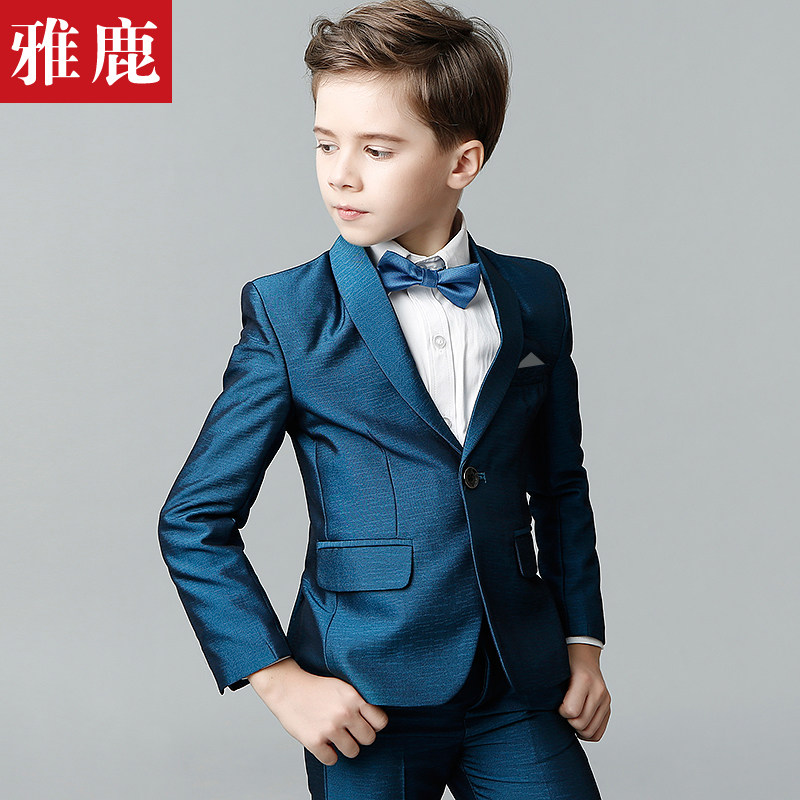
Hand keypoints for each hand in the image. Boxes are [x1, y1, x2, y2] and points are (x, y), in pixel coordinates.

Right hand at [246, 658, 388, 764]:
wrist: (287, 688)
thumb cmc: (315, 687)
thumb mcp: (342, 686)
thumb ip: (358, 701)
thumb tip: (376, 721)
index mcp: (353, 697)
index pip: (380, 721)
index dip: (374, 724)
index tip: (366, 723)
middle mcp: (344, 713)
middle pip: (369, 739)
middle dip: (360, 736)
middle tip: (349, 731)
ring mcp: (330, 728)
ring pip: (353, 751)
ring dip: (345, 746)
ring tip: (336, 736)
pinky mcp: (315, 741)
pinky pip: (332, 759)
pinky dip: (328, 754)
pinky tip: (323, 741)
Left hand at [558, 644, 610, 740]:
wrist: (583, 655)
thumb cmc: (566, 662)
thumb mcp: (556, 670)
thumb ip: (550, 687)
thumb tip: (536, 705)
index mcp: (584, 679)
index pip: (571, 711)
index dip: (561, 711)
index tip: (557, 704)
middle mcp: (598, 690)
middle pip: (581, 724)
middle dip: (569, 721)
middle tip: (562, 712)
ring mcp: (605, 700)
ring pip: (591, 732)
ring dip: (577, 729)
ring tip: (569, 718)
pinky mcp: (607, 708)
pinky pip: (598, 733)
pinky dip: (587, 733)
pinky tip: (577, 722)